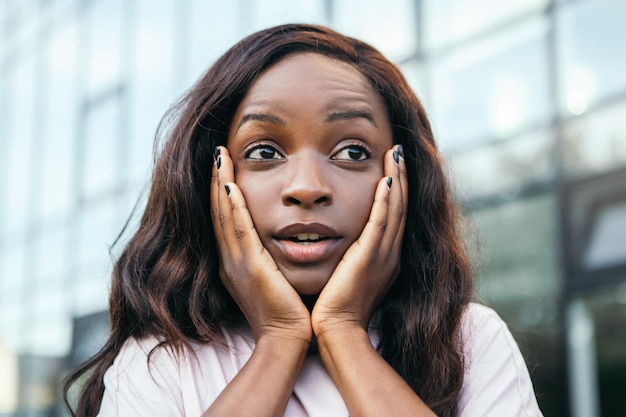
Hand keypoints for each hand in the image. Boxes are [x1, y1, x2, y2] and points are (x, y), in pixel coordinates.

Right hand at [211, 147, 311, 343]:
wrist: (287, 338)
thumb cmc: (287, 311)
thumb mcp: (272, 279)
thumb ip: (267, 259)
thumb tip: (275, 240)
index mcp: (235, 262)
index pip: (225, 218)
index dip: (221, 191)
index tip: (224, 166)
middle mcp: (230, 260)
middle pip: (219, 212)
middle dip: (217, 180)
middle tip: (218, 153)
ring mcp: (236, 263)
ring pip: (224, 216)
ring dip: (221, 185)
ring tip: (220, 158)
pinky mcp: (250, 267)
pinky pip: (238, 230)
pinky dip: (232, 207)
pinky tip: (231, 185)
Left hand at [312, 145, 406, 334]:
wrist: (336, 332)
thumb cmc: (335, 308)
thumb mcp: (347, 276)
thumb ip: (349, 257)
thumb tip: (339, 241)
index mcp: (384, 258)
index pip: (393, 215)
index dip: (395, 189)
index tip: (392, 166)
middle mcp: (390, 254)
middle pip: (400, 207)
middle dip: (401, 177)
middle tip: (399, 151)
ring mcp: (384, 256)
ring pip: (396, 210)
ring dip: (397, 180)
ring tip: (396, 154)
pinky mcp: (370, 259)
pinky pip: (382, 223)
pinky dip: (386, 200)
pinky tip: (386, 179)